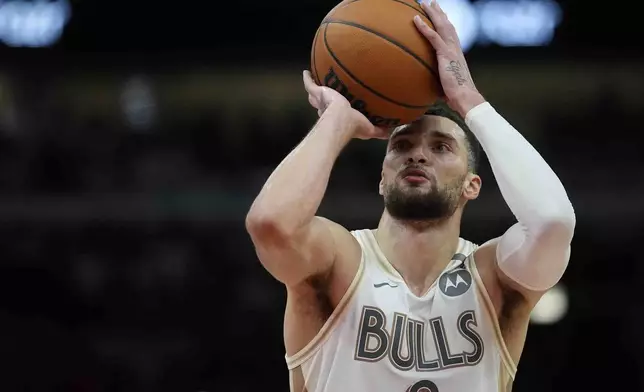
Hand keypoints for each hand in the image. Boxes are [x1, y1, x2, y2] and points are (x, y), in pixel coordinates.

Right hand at [302, 70, 388, 139]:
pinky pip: (310, 84)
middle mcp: (328, 110)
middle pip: (324, 105)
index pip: (337, 114)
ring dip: (315, 91)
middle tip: (326, 94)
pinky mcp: (318, 93)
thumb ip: (379, 131)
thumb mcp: (369, 129)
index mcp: (339, 118)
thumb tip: (390, 134)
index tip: (340, 106)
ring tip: (317, 83)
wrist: (341, 120)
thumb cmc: (354, 125)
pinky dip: (307, 79)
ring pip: (316, 96)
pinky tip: (306, 72)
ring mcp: (321, 101)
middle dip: (324, 101)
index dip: (337, 110)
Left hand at [413, 0, 485, 116]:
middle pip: (446, 25)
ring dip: (432, 13)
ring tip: (425, 3)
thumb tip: (433, 89)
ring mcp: (451, 49)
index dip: (445, 24)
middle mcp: (455, 48)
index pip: (451, 34)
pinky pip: (432, 36)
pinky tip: (416, 18)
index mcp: (456, 54)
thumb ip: (441, 81)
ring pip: (441, 25)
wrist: (465, 97)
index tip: (440, 16)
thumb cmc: (458, 96)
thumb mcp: (447, 85)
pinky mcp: (445, 54)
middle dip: (439, 13)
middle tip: (432, 2)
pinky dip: (424, 27)